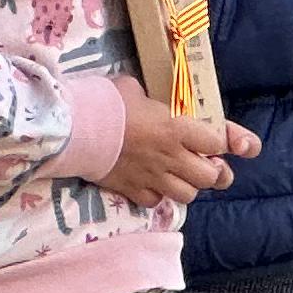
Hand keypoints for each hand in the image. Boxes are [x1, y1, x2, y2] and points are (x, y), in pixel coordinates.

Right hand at [103, 100, 251, 207]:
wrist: (73, 130)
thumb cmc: (105, 104)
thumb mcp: (134, 90)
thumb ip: (151, 100)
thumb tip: (147, 101)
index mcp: (177, 128)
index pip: (218, 143)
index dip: (220, 143)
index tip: (212, 141)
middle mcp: (171, 156)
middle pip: (211, 177)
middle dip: (212, 172)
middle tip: (202, 164)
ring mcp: (153, 176)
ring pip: (188, 195)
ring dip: (187, 186)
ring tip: (179, 176)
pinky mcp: (132, 190)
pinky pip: (156, 202)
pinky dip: (158, 196)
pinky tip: (152, 184)